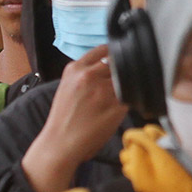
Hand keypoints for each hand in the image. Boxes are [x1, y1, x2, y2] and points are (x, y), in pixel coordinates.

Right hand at [22, 45, 127, 191]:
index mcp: (75, 69)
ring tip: (121, 94)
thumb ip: (85, 74)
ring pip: (126, 78)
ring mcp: (102, 90)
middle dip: (122, 69)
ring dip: (128, 84)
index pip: (103, 49)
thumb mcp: (68, 86)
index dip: (114, 53)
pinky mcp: (115, 106)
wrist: (60, 142)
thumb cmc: (64, 117)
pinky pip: (131, 95)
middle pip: (117, 62)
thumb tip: (108, 66)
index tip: (120, 56)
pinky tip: (122, 106)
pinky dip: (131, 98)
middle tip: (123, 78)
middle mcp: (89, 76)